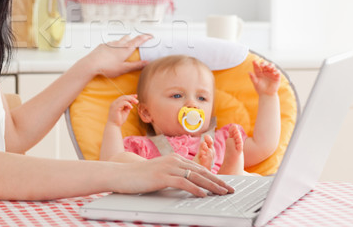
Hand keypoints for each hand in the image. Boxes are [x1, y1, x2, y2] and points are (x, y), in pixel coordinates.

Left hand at [81, 34, 151, 78]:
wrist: (91, 64)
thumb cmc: (107, 68)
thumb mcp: (124, 68)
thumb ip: (136, 65)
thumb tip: (147, 62)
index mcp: (126, 49)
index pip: (139, 40)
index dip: (146, 37)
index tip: (151, 35)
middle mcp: (119, 44)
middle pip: (129, 38)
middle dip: (134, 40)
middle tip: (137, 44)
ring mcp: (110, 43)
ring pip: (119, 40)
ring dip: (123, 43)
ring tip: (123, 50)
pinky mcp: (103, 45)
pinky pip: (111, 44)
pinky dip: (114, 46)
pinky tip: (111, 53)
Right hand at [107, 95, 137, 126]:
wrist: (114, 126)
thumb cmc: (119, 120)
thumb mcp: (125, 112)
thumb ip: (127, 107)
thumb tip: (132, 103)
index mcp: (116, 103)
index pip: (123, 97)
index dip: (130, 96)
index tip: (136, 96)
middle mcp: (114, 103)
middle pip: (123, 96)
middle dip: (131, 97)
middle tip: (137, 101)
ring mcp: (114, 105)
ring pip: (123, 98)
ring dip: (131, 99)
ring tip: (136, 102)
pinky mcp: (115, 108)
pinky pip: (122, 103)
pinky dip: (128, 104)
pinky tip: (131, 107)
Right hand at [113, 153, 233, 197]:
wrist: (123, 174)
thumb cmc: (140, 176)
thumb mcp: (161, 174)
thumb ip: (174, 176)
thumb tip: (188, 184)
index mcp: (175, 159)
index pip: (199, 168)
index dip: (214, 176)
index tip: (224, 184)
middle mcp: (174, 160)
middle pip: (201, 171)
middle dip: (218, 181)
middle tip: (230, 189)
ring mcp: (168, 167)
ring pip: (196, 176)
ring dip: (211, 185)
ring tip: (222, 192)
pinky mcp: (162, 176)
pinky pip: (183, 182)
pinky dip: (195, 188)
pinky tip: (203, 194)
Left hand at [249, 60, 280, 96]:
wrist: (266, 94)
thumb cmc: (260, 89)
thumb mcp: (256, 83)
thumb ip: (252, 77)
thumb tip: (248, 72)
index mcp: (259, 73)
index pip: (257, 67)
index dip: (255, 63)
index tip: (254, 61)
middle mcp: (265, 72)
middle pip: (265, 65)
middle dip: (264, 63)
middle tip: (262, 65)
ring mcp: (271, 74)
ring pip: (272, 66)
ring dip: (270, 65)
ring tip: (269, 67)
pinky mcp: (277, 77)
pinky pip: (278, 72)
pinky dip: (276, 71)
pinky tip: (273, 72)